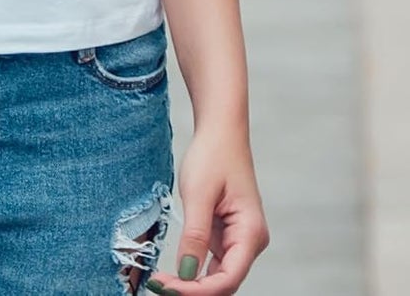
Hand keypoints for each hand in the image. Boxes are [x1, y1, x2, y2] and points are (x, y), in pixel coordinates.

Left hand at [145, 124, 267, 295]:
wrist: (220, 131)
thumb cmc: (213, 155)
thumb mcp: (198, 194)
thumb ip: (194, 236)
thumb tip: (187, 274)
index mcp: (251, 233)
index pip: (227, 279)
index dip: (197, 290)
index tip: (166, 287)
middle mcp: (250, 241)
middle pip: (223, 283)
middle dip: (192, 289)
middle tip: (158, 284)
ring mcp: (239, 239)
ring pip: (216, 276)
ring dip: (191, 283)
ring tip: (161, 280)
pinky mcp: (226, 234)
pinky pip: (212, 262)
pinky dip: (193, 269)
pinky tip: (172, 271)